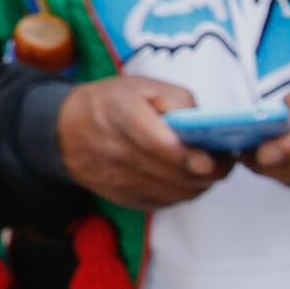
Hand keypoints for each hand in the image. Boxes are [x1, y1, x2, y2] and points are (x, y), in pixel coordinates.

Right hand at [55, 72, 232, 209]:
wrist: (65, 131)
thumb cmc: (112, 103)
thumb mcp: (143, 86)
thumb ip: (179, 101)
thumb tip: (205, 125)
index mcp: (120, 113)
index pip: (161, 145)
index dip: (192, 155)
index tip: (214, 156)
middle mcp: (115, 150)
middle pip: (174, 173)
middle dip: (207, 171)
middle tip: (224, 161)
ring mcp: (117, 179)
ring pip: (174, 192)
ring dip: (199, 184)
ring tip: (207, 168)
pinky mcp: (122, 197)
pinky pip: (164, 202)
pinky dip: (182, 193)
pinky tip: (185, 178)